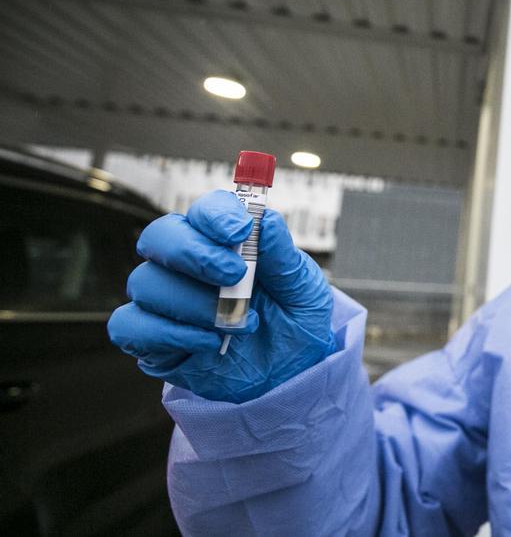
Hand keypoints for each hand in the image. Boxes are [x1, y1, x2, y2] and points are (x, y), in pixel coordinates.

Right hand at [108, 190, 335, 402]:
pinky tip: (209, 343)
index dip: (215, 215)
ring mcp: (165, 302)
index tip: (240, 230)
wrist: (288, 376)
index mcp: (224, 244)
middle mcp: (187, 266)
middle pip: (160, 237)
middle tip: (233, 275)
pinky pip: (129, 326)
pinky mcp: (152, 340)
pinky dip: (168, 334)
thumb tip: (266, 220)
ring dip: (195, 303)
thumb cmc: (294, 325)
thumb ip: (283, 257)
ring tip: (238, 323)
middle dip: (193, 253)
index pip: (203, 212)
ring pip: (146, 282)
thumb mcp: (303, 290)